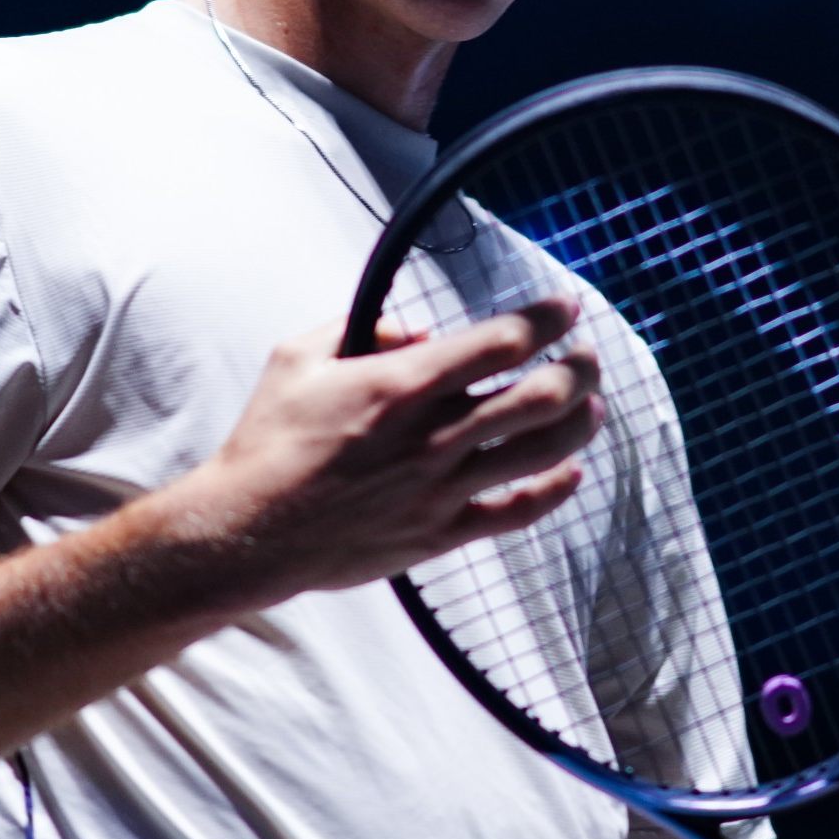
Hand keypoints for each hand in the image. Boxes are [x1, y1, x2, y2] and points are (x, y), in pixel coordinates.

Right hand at [169, 296, 600, 601]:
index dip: (545, 319)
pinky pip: (517, 512)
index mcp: (401, 385)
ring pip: (541, 452)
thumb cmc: (267, 441)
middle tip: (588, 357)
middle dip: (578, 369)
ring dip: (578, 423)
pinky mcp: (440, 532)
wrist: (247, 532)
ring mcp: (442, 489)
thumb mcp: (298, 359)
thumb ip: (361, 331)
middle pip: (540, 396)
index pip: (500, 342)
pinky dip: (554, 490)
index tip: (565, 306)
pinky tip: (570, 472)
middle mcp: (432, 436)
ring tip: (592, 405)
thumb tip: (417, 332)